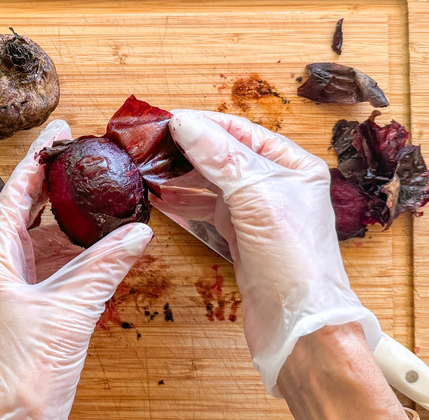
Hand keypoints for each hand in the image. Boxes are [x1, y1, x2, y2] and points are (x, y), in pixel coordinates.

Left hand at [0, 120, 153, 418]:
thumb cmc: (29, 377)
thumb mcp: (73, 312)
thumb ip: (105, 267)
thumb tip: (137, 232)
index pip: (14, 198)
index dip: (35, 160)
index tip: (57, 132)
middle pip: (19, 215)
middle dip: (47, 186)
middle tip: (73, 157)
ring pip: (28, 243)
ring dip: (57, 222)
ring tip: (85, 198)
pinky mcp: (9, 309)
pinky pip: (34, 268)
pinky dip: (58, 253)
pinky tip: (82, 247)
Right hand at [150, 110, 380, 394]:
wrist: (298, 326)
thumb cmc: (293, 263)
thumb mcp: (256, 199)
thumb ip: (220, 158)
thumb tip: (184, 123)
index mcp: (292, 166)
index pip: (239, 131)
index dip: (200, 124)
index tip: (163, 122)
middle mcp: (276, 184)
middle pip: (223, 154)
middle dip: (186, 150)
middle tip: (148, 146)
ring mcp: (257, 211)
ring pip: (211, 182)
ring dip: (180, 175)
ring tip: (149, 170)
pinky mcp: (241, 236)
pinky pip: (207, 208)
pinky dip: (184, 201)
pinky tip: (162, 198)